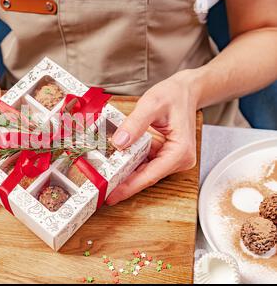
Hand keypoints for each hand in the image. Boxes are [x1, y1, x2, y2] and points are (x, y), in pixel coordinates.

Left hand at [106, 71, 197, 204]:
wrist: (185, 90)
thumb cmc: (174, 95)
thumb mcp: (151, 104)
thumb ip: (134, 124)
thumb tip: (119, 143)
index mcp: (180, 152)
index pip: (151, 175)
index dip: (129, 187)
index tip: (112, 195)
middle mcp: (178, 160)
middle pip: (146, 177)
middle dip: (123, 182)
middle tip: (101, 188)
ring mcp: (171, 159)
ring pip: (144, 171)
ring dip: (125, 173)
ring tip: (103, 177)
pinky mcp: (164, 155)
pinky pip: (144, 163)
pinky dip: (129, 162)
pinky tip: (114, 163)